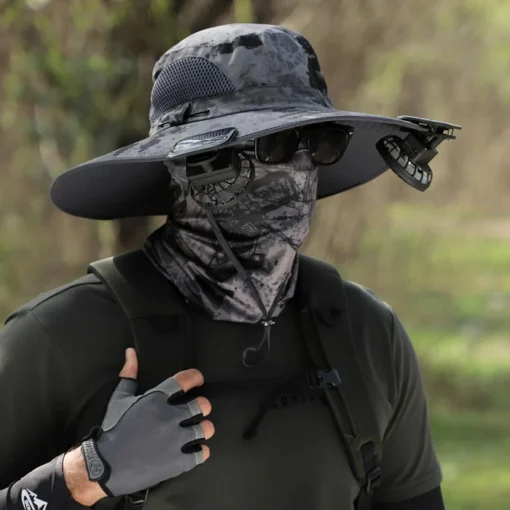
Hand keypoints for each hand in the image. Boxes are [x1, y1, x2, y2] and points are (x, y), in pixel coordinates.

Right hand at [65, 348, 213, 504]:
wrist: (104, 466)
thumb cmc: (113, 429)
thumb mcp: (119, 399)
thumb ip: (129, 374)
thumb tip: (131, 352)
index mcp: (157, 399)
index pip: (186, 379)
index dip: (196, 377)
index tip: (198, 380)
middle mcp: (170, 416)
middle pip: (202, 405)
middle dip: (202, 406)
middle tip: (197, 410)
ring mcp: (176, 440)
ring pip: (206, 429)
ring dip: (203, 428)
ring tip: (196, 430)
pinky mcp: (177, 461)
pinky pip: (202, 453)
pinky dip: (201, 451)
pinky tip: (193, 450)